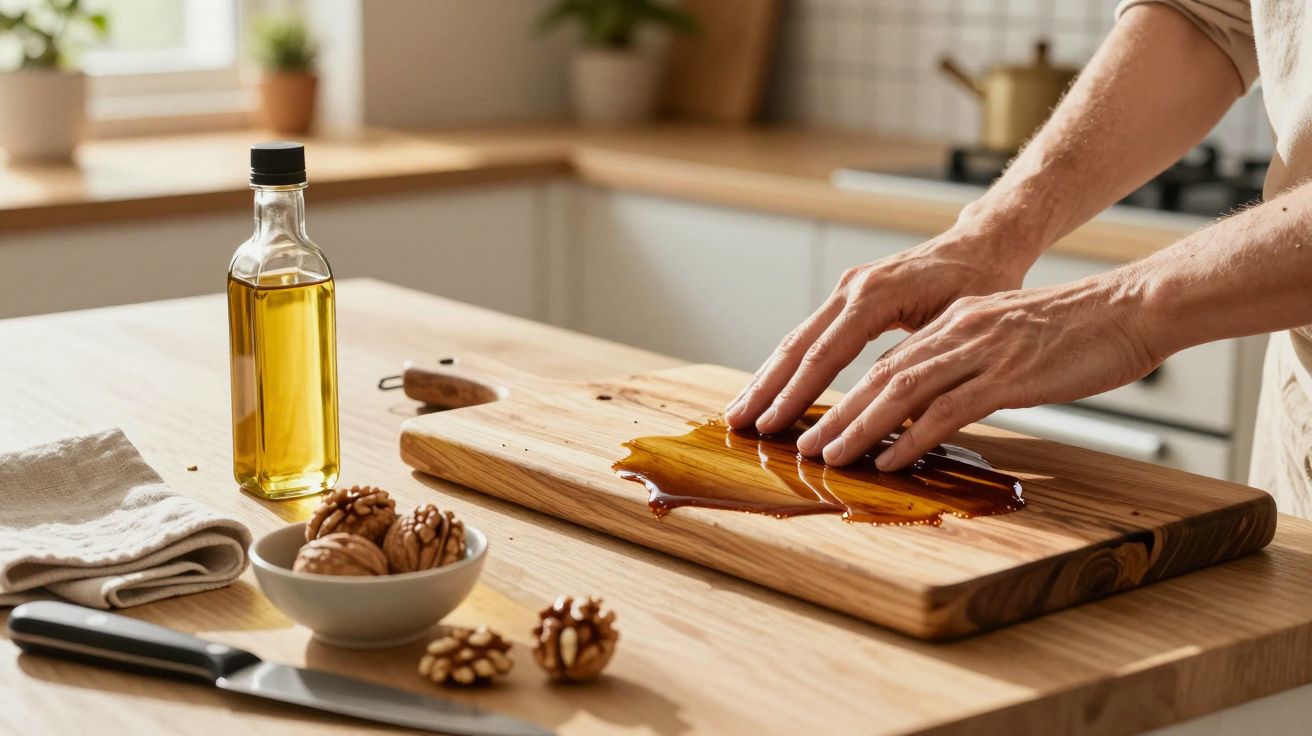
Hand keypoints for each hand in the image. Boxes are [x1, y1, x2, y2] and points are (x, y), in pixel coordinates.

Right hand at [724, 224, 1032, 435]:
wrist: (982, 243)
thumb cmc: (983, 282)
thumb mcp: (961, 326)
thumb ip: (927, 365)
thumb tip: (904, 420)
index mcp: (875, 295)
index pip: (824, 354)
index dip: (795, 394)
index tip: (771, 425)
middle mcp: (852, 289)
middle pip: (796, 346)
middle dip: (765, 388)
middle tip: (736, 422)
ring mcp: (847, 290)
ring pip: (796, 340)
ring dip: (767, 378)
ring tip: (741, 411)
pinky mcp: (849, 297)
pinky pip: (811, 335)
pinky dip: (788, 365)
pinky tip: (773, 389)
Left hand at [795, 274, 1163, 469]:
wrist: (1133, 308)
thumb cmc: (1079, 331)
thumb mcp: (1010, 339)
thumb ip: (970, 362)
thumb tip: (939, 402)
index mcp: (956, 323)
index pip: (887, 358)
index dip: (845, 389)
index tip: (814, 417)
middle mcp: (959, 332)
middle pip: (881, 375)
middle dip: (835, 411)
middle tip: (801, 442)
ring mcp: (982, 353)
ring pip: (903, 391)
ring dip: (859, 427)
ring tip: (829, 456)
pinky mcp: (1010, 377)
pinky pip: (949, 411)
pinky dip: (913, 438)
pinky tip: (889, 460)